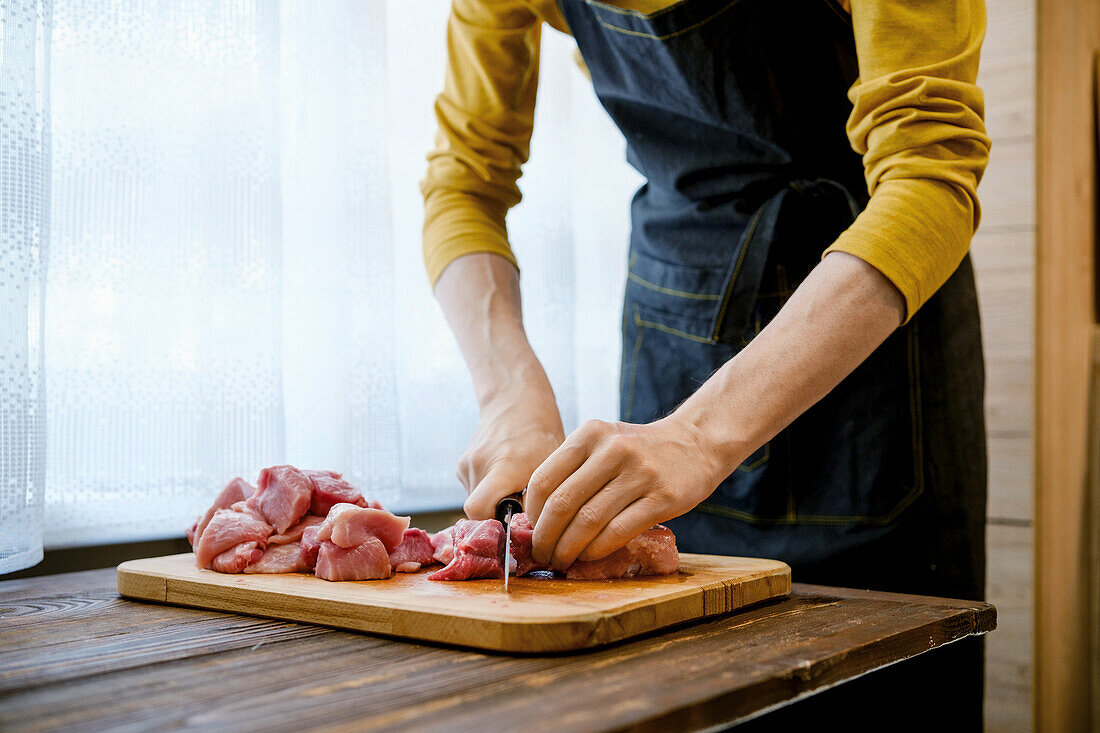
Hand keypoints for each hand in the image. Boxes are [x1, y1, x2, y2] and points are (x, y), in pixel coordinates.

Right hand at [458, 385, 564, 519]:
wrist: (517, 401)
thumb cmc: (542, 433)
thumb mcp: (552, 464)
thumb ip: (542, 497)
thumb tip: (536, 531)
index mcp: (503, 465)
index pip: (479, 510)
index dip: (495, 524)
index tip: (517, 522)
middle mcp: (479, 464)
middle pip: (477, 511)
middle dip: (496, 515)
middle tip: (520, 506)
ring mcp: (467, 463)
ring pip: (476, 500)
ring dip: (495, 502)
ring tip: (516, 485)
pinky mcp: (462, 463)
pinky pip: (474, 489)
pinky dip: (489, 490)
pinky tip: (505, 476)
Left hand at [525, 416, 734, 569]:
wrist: (696, 442)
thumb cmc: (640, 450)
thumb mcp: (604, 443)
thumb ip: (574, 469)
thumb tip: (538, 517)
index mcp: (590, 433)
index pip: (545, 478)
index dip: (532, 513)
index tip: (532, 531)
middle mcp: (613, 449)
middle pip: (563, 503)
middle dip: (546, 537)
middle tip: (542, 554)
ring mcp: (640, 473)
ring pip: (589, 521)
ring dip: (569, 549)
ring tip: (562, 560)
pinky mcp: (663, 497)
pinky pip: (618, 531)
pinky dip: (596, 550)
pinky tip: (588, 556)